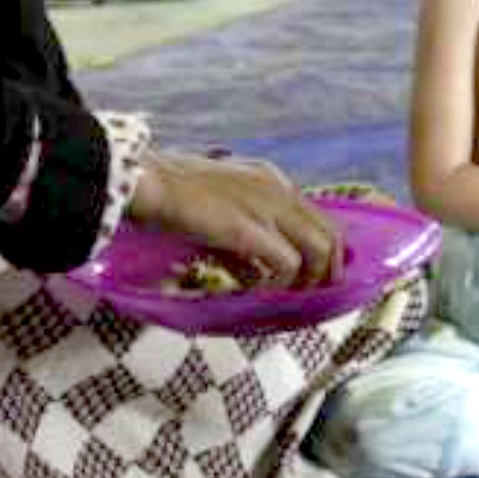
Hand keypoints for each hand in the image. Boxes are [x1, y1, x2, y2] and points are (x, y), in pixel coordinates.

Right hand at [127, 152, 343, 289]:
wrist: (148, 183)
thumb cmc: (173, 199)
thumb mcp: (218, 217)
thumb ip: (241, 246)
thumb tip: (254, 278)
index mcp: (270, 180)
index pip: (317, 217)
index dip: (323, 251)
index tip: (315, 276)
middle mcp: (278, 189)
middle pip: (330, 233)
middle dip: (328, 270)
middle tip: (314, 295)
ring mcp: (267, 207)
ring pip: (320, 248)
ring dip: (310, 279)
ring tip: (290, 297)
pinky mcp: (251, 229)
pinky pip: (287, 263)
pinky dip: (279, 284)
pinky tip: (259, 292)